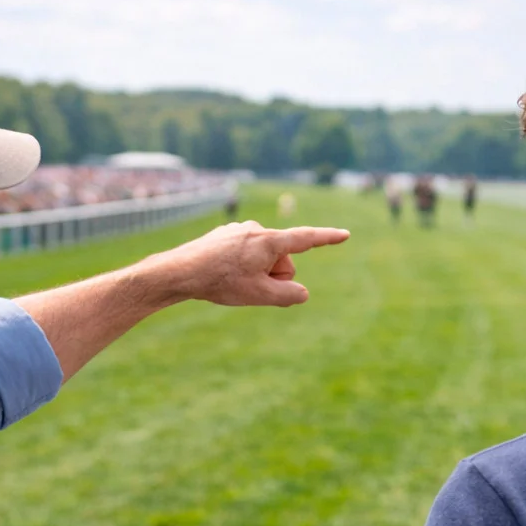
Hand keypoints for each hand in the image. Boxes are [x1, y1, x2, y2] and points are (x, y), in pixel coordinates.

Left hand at [153, 221, 350, 306]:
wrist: (179, 272)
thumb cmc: (220, 282)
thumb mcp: (261, 294)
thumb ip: (289, 295)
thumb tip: (301, 293)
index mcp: (269, 241)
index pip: (306, 239)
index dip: (327, 238)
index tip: (345, 234)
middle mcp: (256, 230)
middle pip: (282, 259)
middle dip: (273, 275)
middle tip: (251, 286)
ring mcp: (240, 231)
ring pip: (262, 258)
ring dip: (256, 272)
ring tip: (232, 280)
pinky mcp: (226, 236)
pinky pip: (246, 255)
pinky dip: (241, 266)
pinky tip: (222, 273)